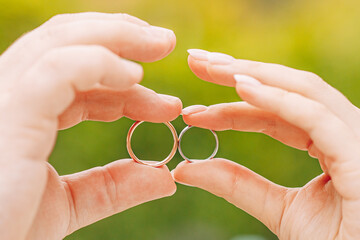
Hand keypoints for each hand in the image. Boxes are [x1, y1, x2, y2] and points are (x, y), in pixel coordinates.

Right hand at [0, 12, 181, 239]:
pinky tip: (134, 75)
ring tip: (162, 43)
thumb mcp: (68, 204)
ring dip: (117, 37)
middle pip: (68, 45)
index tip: (167, 104)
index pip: (80, 83)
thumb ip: (112, 187)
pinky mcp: (9, 111)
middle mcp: (13, 97)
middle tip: (166, 41)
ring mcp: (7, 100)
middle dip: (121, 38)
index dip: (127, 86)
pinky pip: (56, 68)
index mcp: (26, 115)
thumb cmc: (9, 230)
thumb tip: (165, 179)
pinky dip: (98, 63)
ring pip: (61, 43)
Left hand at [173, 49, 359, 238]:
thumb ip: (237, 185)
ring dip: (254, 75)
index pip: (273, 115)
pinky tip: (241, 86)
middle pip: (287, 89)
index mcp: (326, 144)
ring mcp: (355, 139)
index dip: (231, 108)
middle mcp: (342, 133)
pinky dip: (278, 99)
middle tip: (197, 60)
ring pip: (302, 91)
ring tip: (212, 67)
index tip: (193, 111)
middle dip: (240, 71)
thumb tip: (186, 169)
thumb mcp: (279, 209)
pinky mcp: (359, 154)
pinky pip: (315, 116)